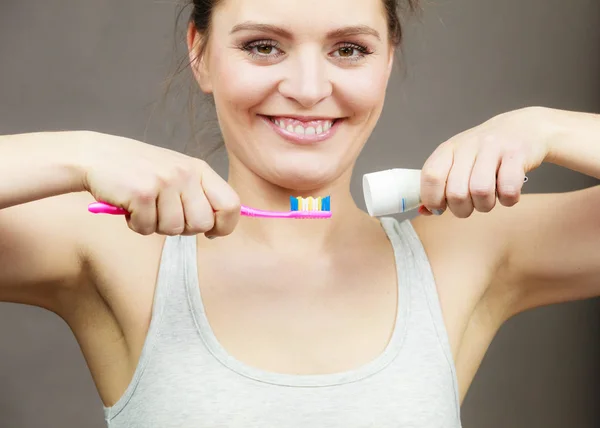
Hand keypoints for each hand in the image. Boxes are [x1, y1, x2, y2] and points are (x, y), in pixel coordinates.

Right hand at [81, 132, 239, 236]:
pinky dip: (136, 224)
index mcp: (199, 169)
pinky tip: (129, 206)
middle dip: (183, 228)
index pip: (232, 205)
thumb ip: (199, 196)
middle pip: (202, 224)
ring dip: (156, 226)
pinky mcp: (142, 193)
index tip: (211, 232)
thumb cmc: (140, 172)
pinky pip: (147, 228)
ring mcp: (165, 182)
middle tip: (164, 214)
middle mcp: (186, 173)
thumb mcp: (177, 175)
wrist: (96, 156)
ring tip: (144, 206)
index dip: (224, 225)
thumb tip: (218, 228)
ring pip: (174, 230)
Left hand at [419, 107, 552, 217]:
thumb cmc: (486, 152)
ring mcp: (493, 148)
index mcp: (449, 149)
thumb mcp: (458, 161)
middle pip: (456, 192)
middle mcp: (468, 146)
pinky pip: (508, 189)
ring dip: (484, 205)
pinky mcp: (517, 154)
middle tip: (469, 206)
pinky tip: (506, 194)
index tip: (440, 207)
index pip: (431, 176)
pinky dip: (507, 200)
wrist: (526, 126)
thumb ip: (440, 185)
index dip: (432, 199)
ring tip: (488, 200)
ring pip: (480, 191)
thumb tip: (424, 211)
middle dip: (461, 209)